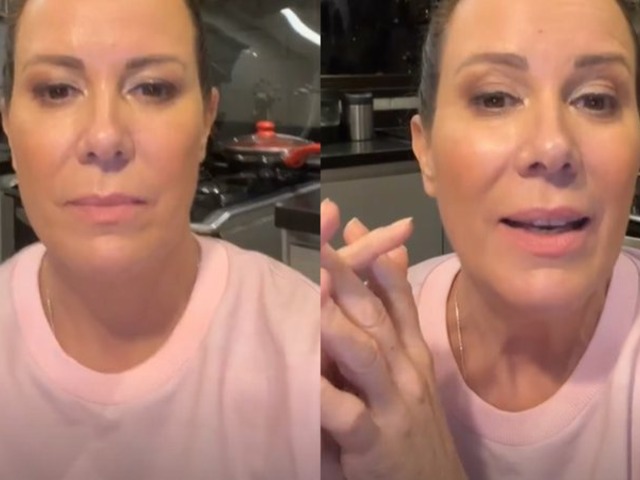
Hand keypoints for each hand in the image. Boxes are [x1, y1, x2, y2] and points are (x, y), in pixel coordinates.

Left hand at [320, 201, 466, 479]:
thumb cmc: (412, 428)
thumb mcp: (406, 375)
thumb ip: (386, 332)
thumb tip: (364, 288)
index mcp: (411, 351)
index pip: (394, 294)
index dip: (375, 256)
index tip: (352, 221)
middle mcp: (406, 368)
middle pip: (375, 311)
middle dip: (349, 270)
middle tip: (321, 233)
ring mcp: (394, 404)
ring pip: (365, 353)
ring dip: (337, 319)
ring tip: (311, 288)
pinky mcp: (377, 442)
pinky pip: (348, 414)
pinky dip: (326, 393)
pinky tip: (305, 375)